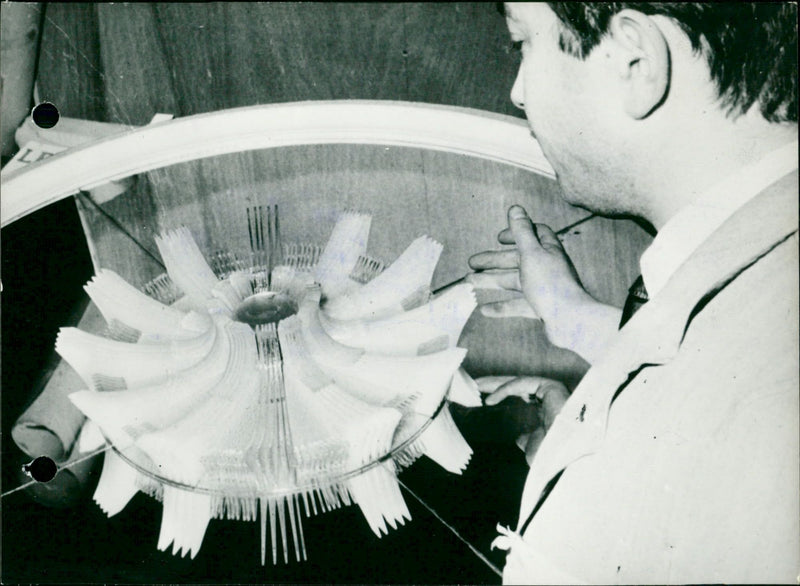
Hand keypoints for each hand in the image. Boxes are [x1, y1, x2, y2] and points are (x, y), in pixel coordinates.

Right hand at [468, 206, 621, 363]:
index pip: (533, 234)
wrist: (570, 320)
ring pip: (513, 281)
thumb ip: (522, 232)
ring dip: (491, 280)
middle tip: (472, 263)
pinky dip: (501, 306)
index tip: (499, 238)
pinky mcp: (540, 307)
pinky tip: (485, 310)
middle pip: (516, 259)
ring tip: (469, 282)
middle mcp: (546, 267)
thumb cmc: (551, 284)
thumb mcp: (531, 254)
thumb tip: (515, 208)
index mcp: (547, 251)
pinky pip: (518, 304)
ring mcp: (543, 288)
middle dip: (493, 260)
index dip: (516, 233)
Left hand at [478, 375, 569, 464]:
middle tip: (475, 384)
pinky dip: (505, 390)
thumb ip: (526, 439)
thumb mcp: (533, 447)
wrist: (566, 455)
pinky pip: (523, 384)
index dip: (501, 392)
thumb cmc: (554, 453)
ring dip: (496, 383)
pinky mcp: (550, 386)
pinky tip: (490, 399)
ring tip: (477, 386)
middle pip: (516, 385)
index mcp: (545, 408)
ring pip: (518, 381)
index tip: (483, 395)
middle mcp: (548, 397)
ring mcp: (551, 390)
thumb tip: (518, 439)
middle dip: (495, 383)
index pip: (520, 394)